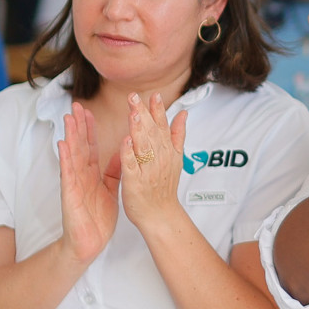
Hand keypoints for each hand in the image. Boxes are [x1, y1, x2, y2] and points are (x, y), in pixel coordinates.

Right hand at [56, 103, 120, 265]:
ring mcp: (74, 183)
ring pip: (72, 156)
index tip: (88, 111)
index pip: (90, 147)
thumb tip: (122, 153)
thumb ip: (113, 171)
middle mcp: (81, 175)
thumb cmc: (98, 218)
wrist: (90, 242)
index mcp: (91, 174)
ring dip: (70, 136)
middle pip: (79, 146)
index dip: (89, 129)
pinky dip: (65, 159)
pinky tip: (62, 145)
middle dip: (77, 126)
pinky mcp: (70, 194)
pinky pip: (67, 174)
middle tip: (75, 105)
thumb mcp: (110, 190)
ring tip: (68, 118)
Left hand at [118, 91, 187, 229]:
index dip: (158, 110)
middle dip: (143, 113)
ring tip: (133, 112)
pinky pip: (131, 165)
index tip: (154, 94)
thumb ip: (177, 134)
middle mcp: (159, 158)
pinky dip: (128, 153)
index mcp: (167, 150)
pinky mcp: (135, 182)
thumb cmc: (164, 187)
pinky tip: (125, 141)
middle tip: (134, 96)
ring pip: (142, 146)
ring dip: (138, 129)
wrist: (160, 215)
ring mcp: (147, 170)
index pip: (162, 125)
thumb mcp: (176, 158)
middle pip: (151, 132)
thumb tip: (183, 113)